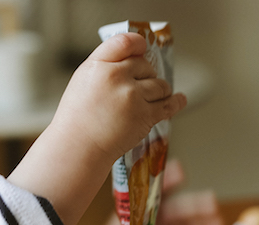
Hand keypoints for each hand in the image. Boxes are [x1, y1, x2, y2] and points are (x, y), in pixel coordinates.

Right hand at [8, 33, 186, 224]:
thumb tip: (133, 55)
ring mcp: (133, 97)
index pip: (125, 42)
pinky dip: (176, 101)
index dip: (138, 43)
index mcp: (98, 65)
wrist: (79, 147)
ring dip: (159, 90)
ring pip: (160, 85)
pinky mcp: (145, 116)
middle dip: (145, 75)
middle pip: (145, 65)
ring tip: (150, 98)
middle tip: (137, 87)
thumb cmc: (78, 117)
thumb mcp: (84, 79)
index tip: (143, 47)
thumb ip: (106, 64)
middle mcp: (117, 77)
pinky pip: (168, 104)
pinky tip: (180, 99)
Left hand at [141, 159, 223, 224]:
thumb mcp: (133, 219)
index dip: (172, 179)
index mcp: (143, 207)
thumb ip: (148, 198)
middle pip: (181, 211)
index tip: (183, 173)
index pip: (160, 188)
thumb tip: (166, 173)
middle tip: (215, 210)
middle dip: (199, 211)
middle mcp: (154, 220)